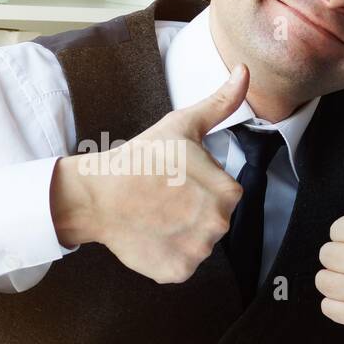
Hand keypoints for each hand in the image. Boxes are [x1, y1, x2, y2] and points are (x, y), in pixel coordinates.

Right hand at [50, 64, 247, 282]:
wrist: (98, 194)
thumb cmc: (141, 158)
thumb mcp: (183, 125)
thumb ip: (221, 103)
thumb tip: (244, 71)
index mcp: (228, 192)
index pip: (224, 194)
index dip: (199, 186)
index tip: (175, 181)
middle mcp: (220, 225)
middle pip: (213, 220)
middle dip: (192, 211)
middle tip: (162, 198)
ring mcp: (199, 252)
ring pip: (198, 243)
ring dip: (180, 233)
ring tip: (154, 216)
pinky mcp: (178, 273)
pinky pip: (181, 265)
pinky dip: (167, 255)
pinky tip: (150, 236)